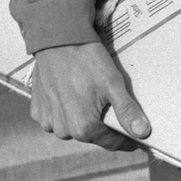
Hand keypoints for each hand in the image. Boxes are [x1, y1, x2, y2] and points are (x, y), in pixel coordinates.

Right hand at [30, 41, 150, 151]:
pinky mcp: (37, 111)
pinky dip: (65, 110)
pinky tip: (70, 92)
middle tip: (110, 103)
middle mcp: (64, 131)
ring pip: (73, 127)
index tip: (138, 136)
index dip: (127, 139)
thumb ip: (127, 110)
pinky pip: (56, 117)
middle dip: (103, 123)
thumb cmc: (87, 59)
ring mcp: (48, 122)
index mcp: (84, 128)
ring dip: (82, 117)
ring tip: (88, 95)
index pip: (112, 142)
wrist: (57, 38)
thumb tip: (143, 133)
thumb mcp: (113, 82)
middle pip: (92, 134)